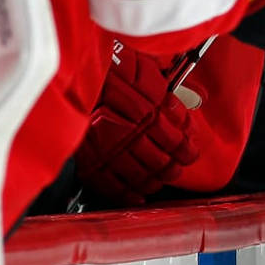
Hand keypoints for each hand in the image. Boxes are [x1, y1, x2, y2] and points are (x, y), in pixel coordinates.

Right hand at [74, 43, 199, 205]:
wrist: (74, 74)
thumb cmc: (111, 69)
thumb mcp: (148, 73)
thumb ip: (169, 95)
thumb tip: (188, 112)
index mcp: (142, 111)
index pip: (173, 141)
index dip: (186, 150)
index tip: (190, 152)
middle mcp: (124, 131)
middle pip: (158, 161)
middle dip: (171, 168)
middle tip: (176, 169)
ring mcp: (104, 147)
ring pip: (137, 175)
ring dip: (153, 181)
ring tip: (160, 180)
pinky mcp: (86, 158)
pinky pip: (109, 183)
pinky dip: (126, 193)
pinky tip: (137, 195)